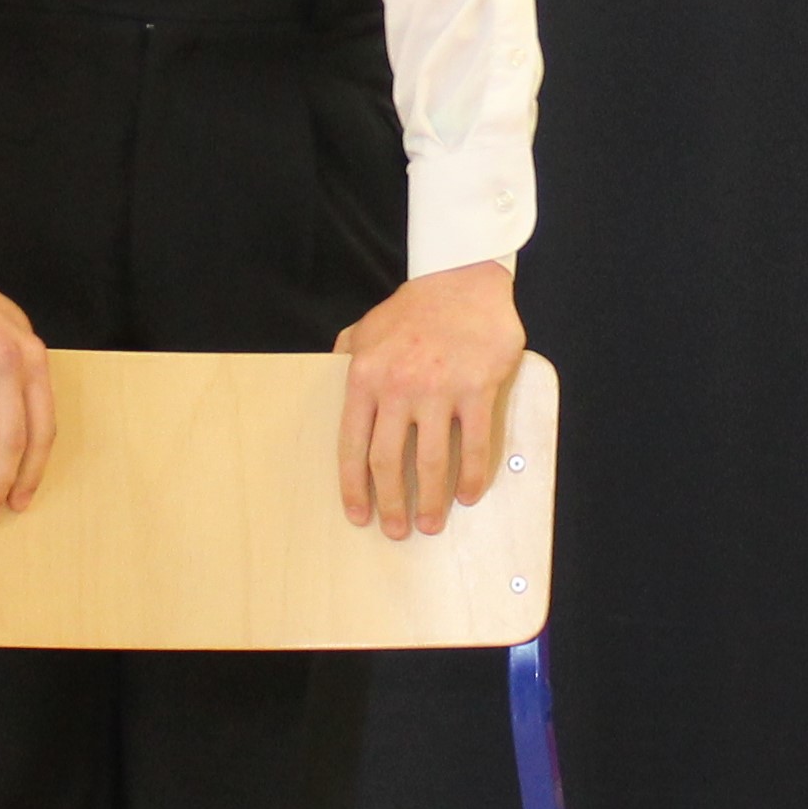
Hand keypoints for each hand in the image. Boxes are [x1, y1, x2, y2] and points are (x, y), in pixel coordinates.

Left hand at [332, 262, 525, 537]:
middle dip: (392, 504)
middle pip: (389, 462)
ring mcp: (439, 389)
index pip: (352, 445)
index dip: (354, 488)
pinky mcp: (476, 388)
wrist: (461, 278)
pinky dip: (472, 475)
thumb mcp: (365, 328)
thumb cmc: (413, 308)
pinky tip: (468, 494)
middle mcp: (398, 388)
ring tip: (432, 523)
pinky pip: (475, 444)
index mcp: (364, 378)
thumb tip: (330, 381)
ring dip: (432, 500)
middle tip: (397, 530)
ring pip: (432, 460)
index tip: (359, 516)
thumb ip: (346, 358)